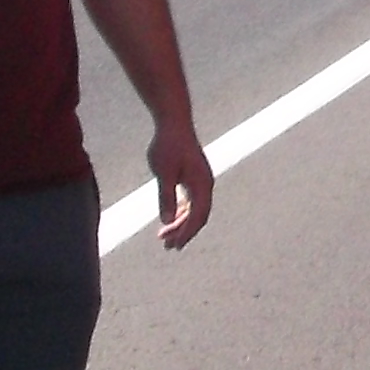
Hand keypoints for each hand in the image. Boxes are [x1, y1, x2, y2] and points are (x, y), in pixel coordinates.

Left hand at [144, 116, 213, 248]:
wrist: (173, 122)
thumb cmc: (168, 146)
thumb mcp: (164, 173)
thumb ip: (166, 197)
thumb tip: (166, 220)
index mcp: (201, 185)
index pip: (198, 217)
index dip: (187, 233)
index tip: (174, 246)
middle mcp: (205, 184)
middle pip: (198, 216)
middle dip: (184, 233)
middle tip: (168, 247)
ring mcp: (200, 180)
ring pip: (194, 209)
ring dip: (181, 224)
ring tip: (164, 236)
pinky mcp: (193, 175)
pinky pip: (191, 200)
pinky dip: (181, 212)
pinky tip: (170, 218)